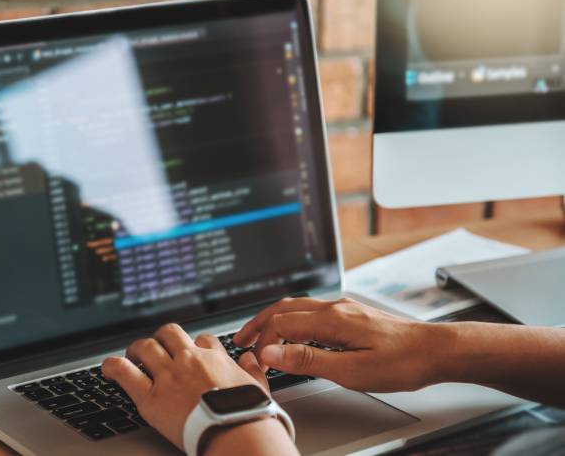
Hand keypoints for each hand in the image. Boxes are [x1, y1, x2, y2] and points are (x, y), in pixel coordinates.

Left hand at [101, 323, 267, 450]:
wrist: (237, 434)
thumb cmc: (250, 415)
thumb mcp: (259, 388)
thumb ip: (253, 370)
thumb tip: (251, 359)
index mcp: (215, 359)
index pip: (202, 339)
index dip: (194, 345)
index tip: (191, 354)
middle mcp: (190, 361)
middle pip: (170, 332)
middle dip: (162, 338)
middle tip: (157, 349)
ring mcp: (169, 376)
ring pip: (146, 346)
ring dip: (137, 349)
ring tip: (133, 356)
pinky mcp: (151, 397)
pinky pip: (125, 372)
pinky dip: (113, 366)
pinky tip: (108, 368)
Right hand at [233, 296, 444, 391]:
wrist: (436, 351)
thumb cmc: (402, 362)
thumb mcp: (352, 370)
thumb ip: (309, 359)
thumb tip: (274, 351)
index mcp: (331, 320)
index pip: (281, 324)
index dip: (262, 341)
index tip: (254, 360)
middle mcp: (335, 308)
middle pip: (283, 308)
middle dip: (258, 323)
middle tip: (240, 339)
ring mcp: (343, 309)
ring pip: (297, 307)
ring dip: (273, 320)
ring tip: (259, 334)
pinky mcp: (351, 315)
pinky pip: (311, 310)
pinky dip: (291, 320)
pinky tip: (293, 331)